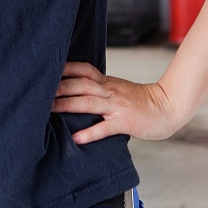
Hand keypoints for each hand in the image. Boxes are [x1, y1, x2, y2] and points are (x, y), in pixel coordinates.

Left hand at [52, 61, 187, 144]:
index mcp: (108, 83)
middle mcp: (110, 91)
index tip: (48, 70)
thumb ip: (101, 89)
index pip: (84, 70)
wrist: (168, 107)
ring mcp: (117, 107)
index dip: (66, 69)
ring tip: (50, 110)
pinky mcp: (124, 122)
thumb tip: (78, 92)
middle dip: (60, 87)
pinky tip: (77, 138)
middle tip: (40, 92)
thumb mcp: (119, 89)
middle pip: (81, 84)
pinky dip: (90, 132)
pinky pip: (105, 127)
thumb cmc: (141, 101)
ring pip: (89, 102)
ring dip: (68, 105)